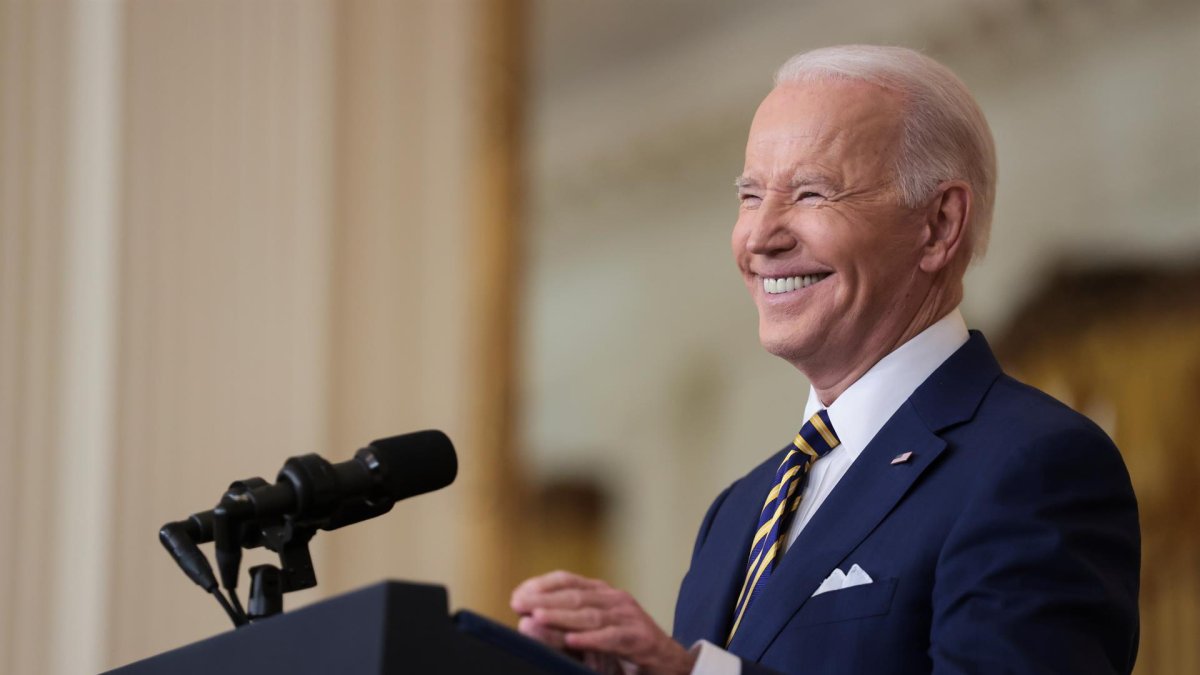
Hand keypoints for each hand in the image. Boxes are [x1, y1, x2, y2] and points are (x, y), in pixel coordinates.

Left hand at [511, 570, 696, 674]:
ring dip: (562, 616)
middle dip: (544, 599)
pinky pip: (612, 637)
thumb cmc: (626, 645)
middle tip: (519, 604)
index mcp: (602, 592)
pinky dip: (591, 638)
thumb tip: (528, 621)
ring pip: (590, 614)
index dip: (541, 585)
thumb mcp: (595, 629)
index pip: (568, 580)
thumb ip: (568, 622)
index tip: (517, 594)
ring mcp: (629, 617)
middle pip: (575, 595)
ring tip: (538, 617)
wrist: (668, 663)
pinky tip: (572, 640)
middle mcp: (615, 599)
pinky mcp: (640, 638)